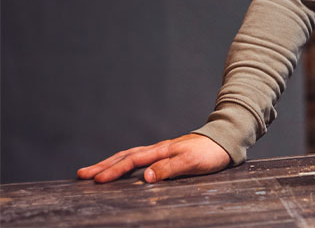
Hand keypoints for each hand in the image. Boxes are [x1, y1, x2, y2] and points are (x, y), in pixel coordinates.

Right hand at [77, 134, 230, 182]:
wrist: (227, 140)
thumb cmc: (211, 152)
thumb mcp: (192, 162)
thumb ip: (170, 169)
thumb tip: (145, 177)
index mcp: (162, 150)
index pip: (132, 161)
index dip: (114, 171)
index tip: (95, 180)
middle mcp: (159, 149)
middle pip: (126, 156)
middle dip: (104, 166)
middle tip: (82, 174)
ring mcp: (163, 150)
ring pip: (131, 155)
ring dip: (112, 163)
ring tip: (94, 171)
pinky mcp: (168, 154)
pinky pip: (141, 158)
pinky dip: (126, 162)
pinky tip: (124, 167)